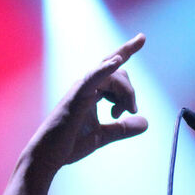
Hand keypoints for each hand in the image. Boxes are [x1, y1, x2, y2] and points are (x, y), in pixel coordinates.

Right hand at [27, 33, 147, 170]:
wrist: (49, 156)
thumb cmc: (69, 144)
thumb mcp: (104, 135)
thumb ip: (124, 128)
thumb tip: (145, 122)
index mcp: (92, 91)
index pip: (113, 69)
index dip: (127, 51)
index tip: (141, 37)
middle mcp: (86, 86)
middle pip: (118, 73)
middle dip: (129, 91)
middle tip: (130, 111)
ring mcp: (80, 90)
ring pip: (112, 76)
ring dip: (124, 93)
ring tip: (122, 113)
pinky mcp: (75, 98)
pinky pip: (92, 79)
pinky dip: (104, 70)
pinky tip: (116, 62)